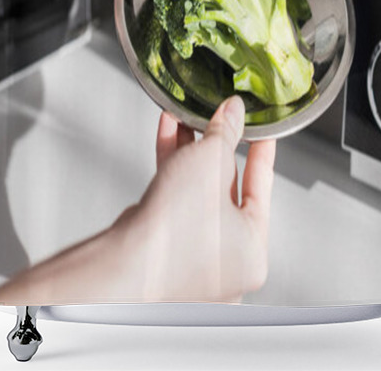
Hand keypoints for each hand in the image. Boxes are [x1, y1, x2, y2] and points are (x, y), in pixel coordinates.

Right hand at [115, 96, 276, 301]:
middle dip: (216, 146)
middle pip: (226, 189)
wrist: (118, 267)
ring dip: (189, 152)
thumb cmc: (173, 231)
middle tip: (218, 117)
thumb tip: (234, 112)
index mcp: (253, 251)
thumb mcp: (211, 161)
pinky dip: (171, 170)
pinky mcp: (160, 252)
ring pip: (196, 193)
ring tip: (185, 118)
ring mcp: (190, 260)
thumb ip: (226, 133)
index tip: (260, 130)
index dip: (260, 149)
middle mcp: (225, 263)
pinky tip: (168, 135)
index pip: (262, 187)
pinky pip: (174, 203)